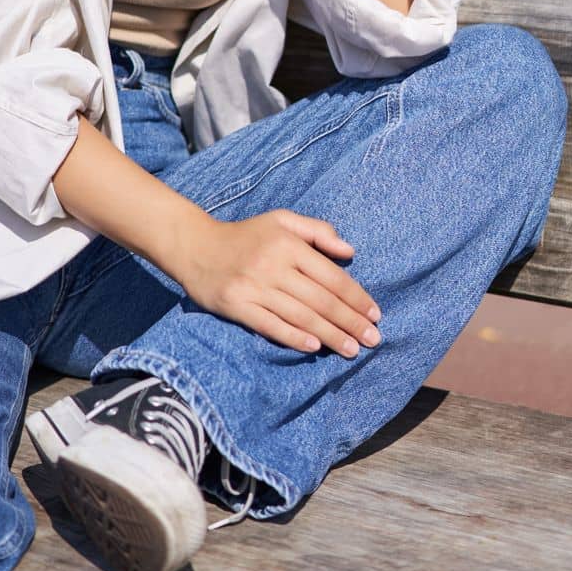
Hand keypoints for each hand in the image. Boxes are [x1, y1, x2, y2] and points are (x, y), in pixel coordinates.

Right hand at [176, 209, 382, 356]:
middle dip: (350, 321)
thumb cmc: (246, 235)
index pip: (331, 275)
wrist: (195, 247)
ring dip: (330, 335)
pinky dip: (294, 337)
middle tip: (373, 339)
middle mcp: (273, 264)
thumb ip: (317, 231)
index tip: (375, 314)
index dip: (356, 297)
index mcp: (287, 243)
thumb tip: (349, 249)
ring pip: (301, 315)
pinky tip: (315, 346)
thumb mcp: (281, 220)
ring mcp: (254, 287)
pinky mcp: (237, 306)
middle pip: (320, 299)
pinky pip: (271, 325)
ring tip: (352, 350)